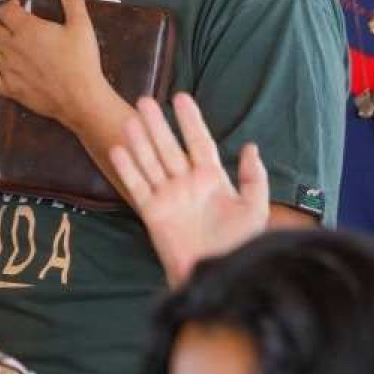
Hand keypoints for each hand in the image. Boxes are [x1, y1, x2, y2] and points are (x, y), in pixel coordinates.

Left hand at [0, 0, 108, 126]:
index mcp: (26, 29)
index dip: (11, 6)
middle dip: (3, 25)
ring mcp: (8, 70)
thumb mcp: (81, 25)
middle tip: (18, 26)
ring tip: (13, 47)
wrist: (81, 98)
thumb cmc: (81, 60)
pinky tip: (6, 70)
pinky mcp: (10, 90)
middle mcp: (12, 48)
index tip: (19, 6)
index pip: (5, 11)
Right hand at [108, 93, 267, 286]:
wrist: (216, 276)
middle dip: (158, 124)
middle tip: (144, 100)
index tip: (180, 97)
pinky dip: (128, 169)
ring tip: (130, 119)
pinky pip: (138, 186)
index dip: (190, 120)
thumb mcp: (254, 210)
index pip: (198, 141)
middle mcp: (187, 183)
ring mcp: (168, 196)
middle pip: (169, 147)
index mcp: (212, 178)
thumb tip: (251, 146)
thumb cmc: (238, 246)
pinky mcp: (153, 212)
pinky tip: (119, 149)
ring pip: (151, 161)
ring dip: (140, 141)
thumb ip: (253, 178)